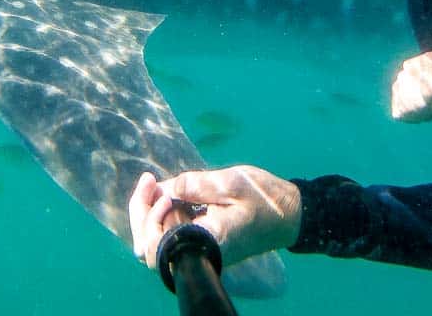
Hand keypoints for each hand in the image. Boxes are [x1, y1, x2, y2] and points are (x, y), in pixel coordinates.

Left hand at [128, 166, 301, 268]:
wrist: (289, 216)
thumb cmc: (265, 199)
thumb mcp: (231, 182)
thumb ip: (195, 185)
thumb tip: (162, 189)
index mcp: (207, 241)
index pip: (157, 245)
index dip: (147, 216)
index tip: (155, 185)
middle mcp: (200, 253)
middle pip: (149, 248)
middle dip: (141, 211)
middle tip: (148, 180)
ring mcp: (201, 251)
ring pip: (157, 243)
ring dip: (150, 213)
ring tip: (154, 184)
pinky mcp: (202, 244)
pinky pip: (171, 237)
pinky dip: (163, 215)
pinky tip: (168, 193)